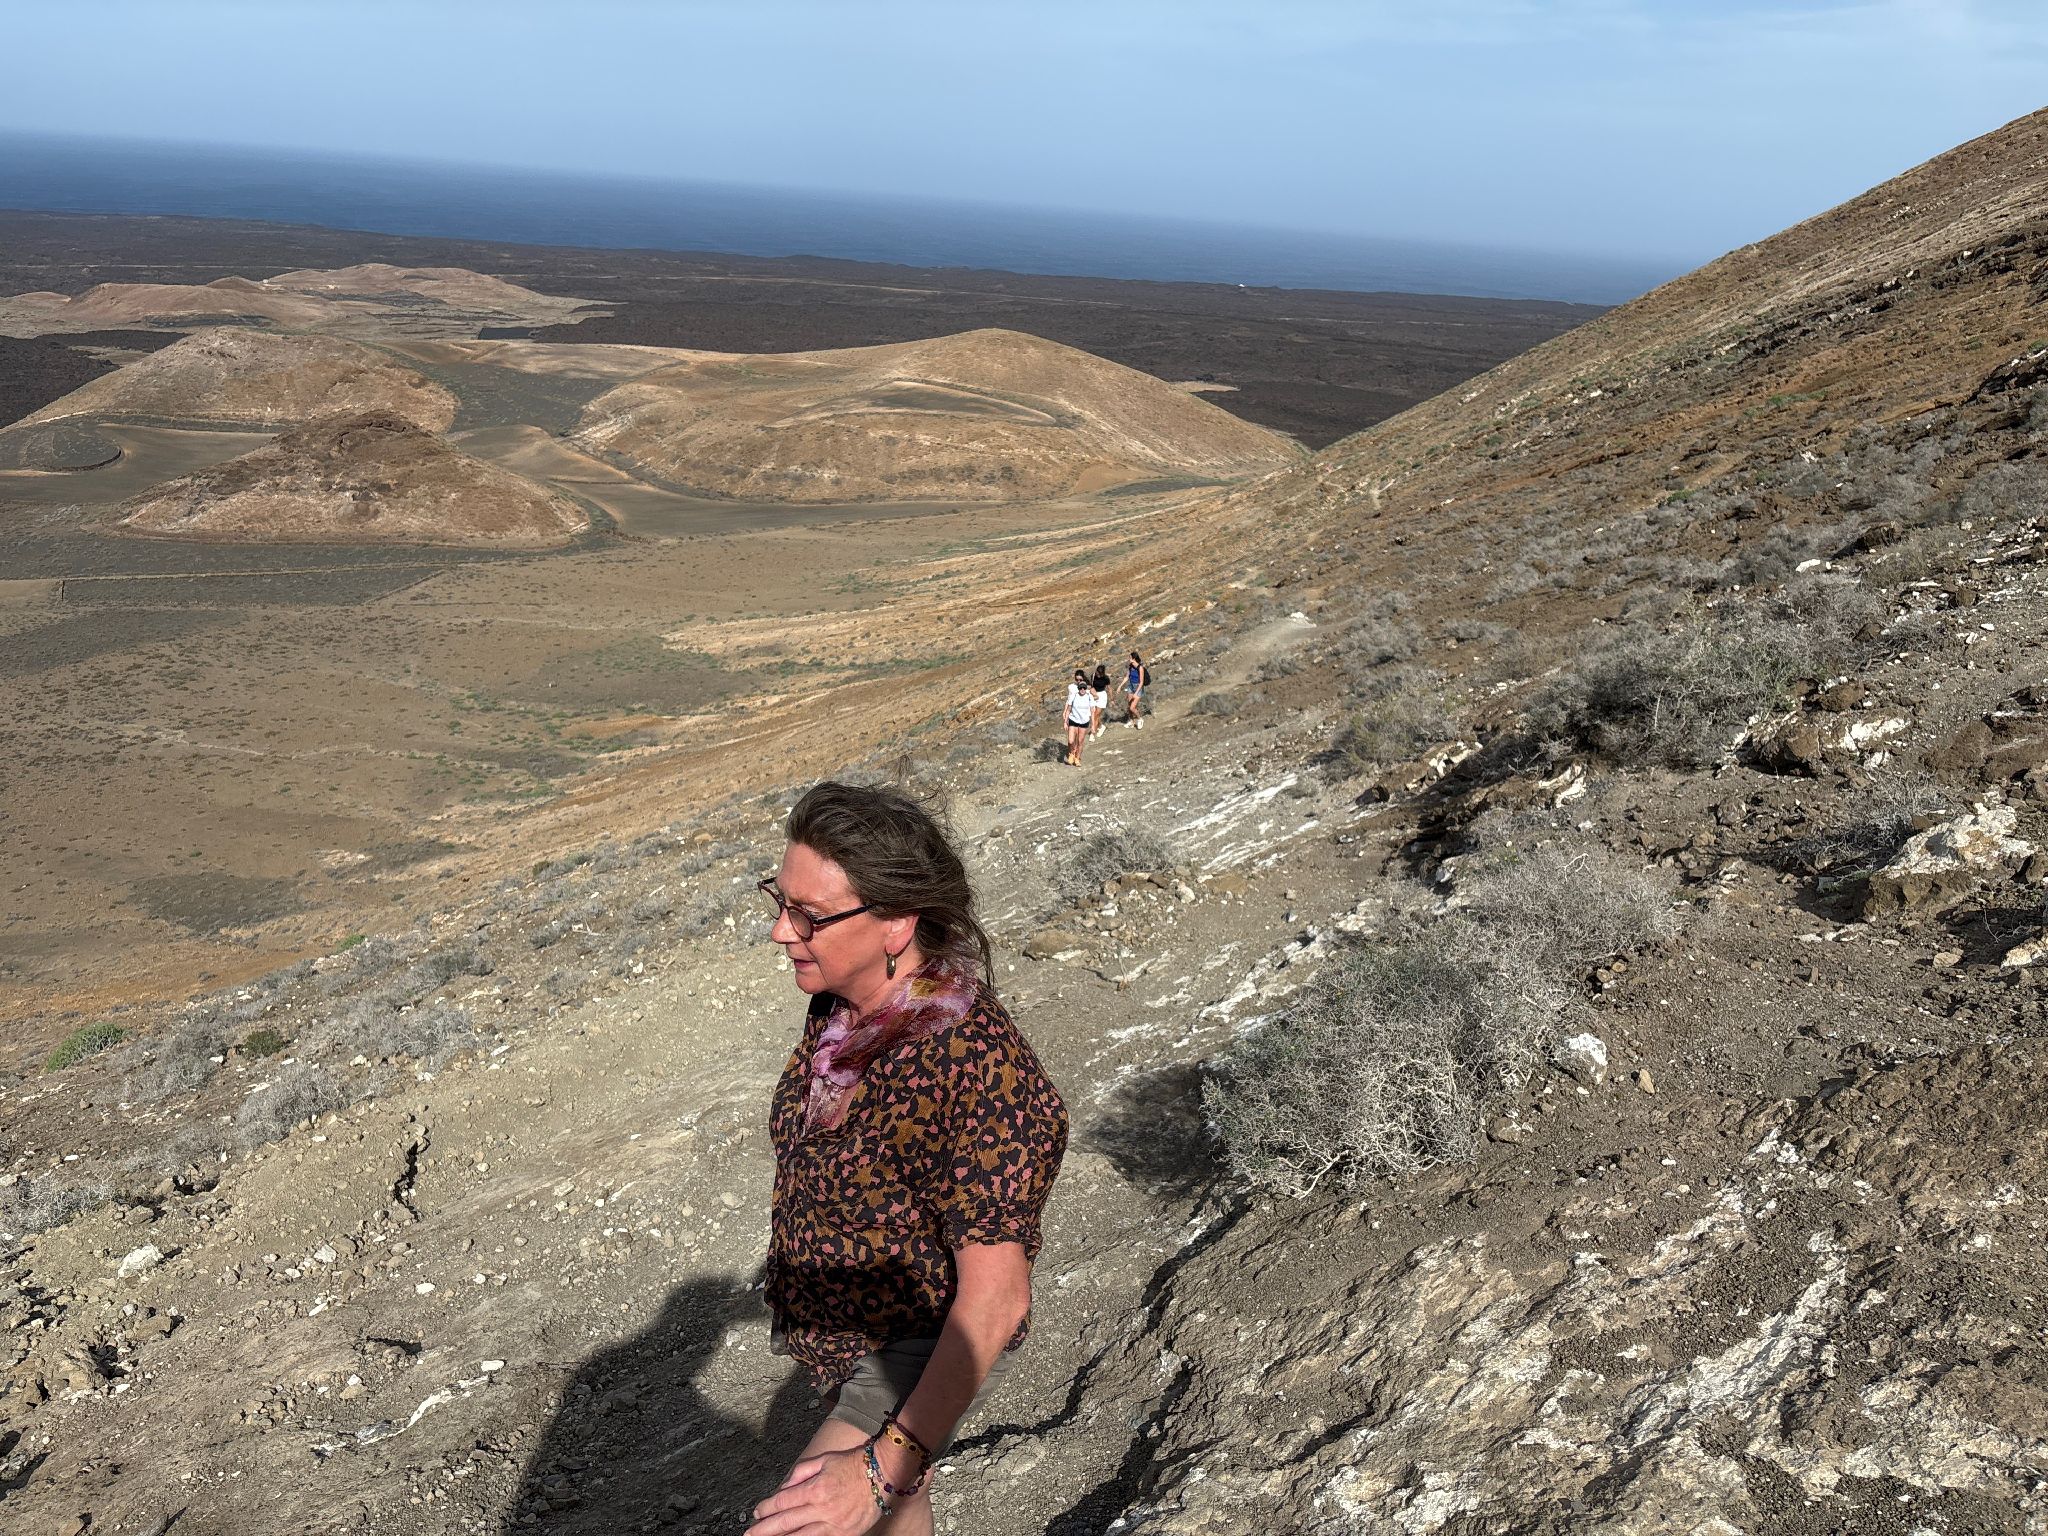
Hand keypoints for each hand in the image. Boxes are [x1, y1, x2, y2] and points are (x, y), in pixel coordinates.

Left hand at [745, 1446, 881, 1535]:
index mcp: (816, 1488)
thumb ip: (801, 1472)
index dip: (767, 1508)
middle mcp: (822, 1508)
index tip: (757, 1512)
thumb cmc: (854, 1463)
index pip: (783, 1501)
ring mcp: (834, 1525)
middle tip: (749, 1535)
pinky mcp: (844, 1535)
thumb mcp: (825, 1460)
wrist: (884, 1473)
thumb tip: (784, 1488)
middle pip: (786, 1523)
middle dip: (765, 1530)